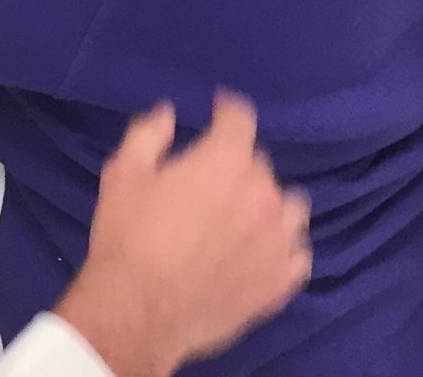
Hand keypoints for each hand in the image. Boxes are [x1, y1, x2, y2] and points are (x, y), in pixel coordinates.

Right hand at [53, 94, 311, 376]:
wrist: (138, 312)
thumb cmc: (128, 237)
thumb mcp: (123, 172)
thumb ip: (149, 134)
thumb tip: (168, 112)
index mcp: (225, 161)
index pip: (241, 119)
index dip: (227, 110)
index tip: (217, 111)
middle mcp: (262, 195)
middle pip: (261, 164)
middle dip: (238, 164)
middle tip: (211, 180)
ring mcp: (278, 242)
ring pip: (290, 206)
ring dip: (270, 202)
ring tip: (246, 215)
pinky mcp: (281, 283)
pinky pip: (299, 255)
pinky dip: (285, 247)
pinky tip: (263, 252)